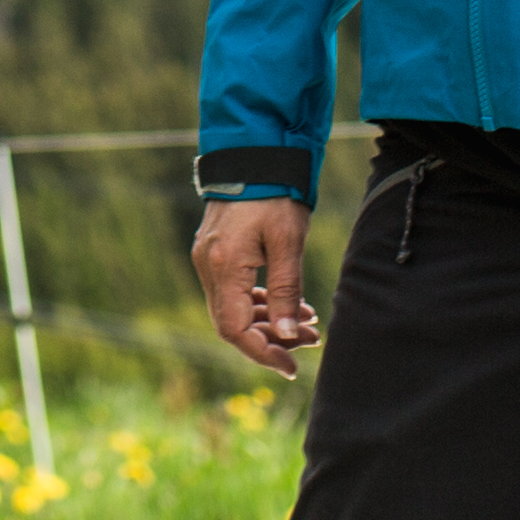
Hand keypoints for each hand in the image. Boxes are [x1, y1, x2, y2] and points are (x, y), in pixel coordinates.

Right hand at [193, 199, 320, 375]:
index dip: (262, 353)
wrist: (254, 152)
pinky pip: (231, 291)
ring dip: (267, 321)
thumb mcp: (289, 242)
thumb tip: (289, 334)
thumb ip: (286, 291)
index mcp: (224, 265)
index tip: (291, 367)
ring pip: (231, 309)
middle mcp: (208, 265)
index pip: (235, 329)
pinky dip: (257, 302)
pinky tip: (287, 302)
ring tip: (309, 322)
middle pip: (231, 324)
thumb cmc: (276, 193)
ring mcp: (207, 258)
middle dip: (271, 339)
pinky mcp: (214, 251)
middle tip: (312, 340)